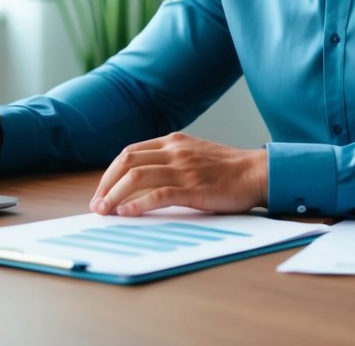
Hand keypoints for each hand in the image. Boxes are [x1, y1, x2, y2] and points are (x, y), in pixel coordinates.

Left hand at [89, 133, 267, 216]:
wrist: (257, 173)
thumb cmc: (227, 169)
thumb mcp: (193, 153)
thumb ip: (170, 160)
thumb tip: (141, 179)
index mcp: (173, 141)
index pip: (130, 152)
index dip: (111, 172)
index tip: (102, 191)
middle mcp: (174, 151)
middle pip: (127, 162)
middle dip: (106, 183)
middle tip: (97, 204)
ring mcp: (184, 168)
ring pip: (137, 176)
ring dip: (115, 194)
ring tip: (105, 211)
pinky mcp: (194, 188)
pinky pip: (158, 194)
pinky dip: (138, 204)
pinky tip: (127, 213)